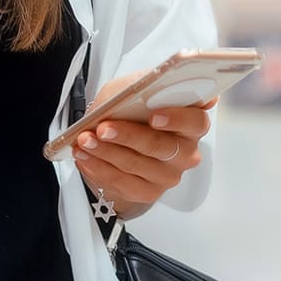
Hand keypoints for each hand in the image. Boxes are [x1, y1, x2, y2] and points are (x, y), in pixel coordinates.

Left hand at [73, 73, 214, 217]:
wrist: (123, 138)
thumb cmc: (135, 110)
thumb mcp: (138, 89)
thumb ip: (141, 88)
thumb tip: (134, 91)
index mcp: (192, 123)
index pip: (196, 121)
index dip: (177, 119)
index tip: (154, 116)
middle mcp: (186, 152)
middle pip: (160, 146)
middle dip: (128, 136)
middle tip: (103, 128)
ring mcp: (169, 175)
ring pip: (136, 164)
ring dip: (105, 151)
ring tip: (85, 140)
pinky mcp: (150, 191)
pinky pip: (123, 182)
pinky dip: (100, 168)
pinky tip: (86, 157)